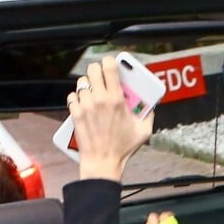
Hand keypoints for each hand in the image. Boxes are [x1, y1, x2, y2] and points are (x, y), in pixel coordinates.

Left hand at [68, 56, 154, 181]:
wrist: (102, 163)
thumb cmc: (123, 149)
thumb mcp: (143, 131)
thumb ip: (149, 114)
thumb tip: (150, 104)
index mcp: (117, 99)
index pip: (109, 67)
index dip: (109, 61)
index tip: (111, 64)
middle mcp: (99, 99)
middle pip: (92, 69)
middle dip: (97, 70)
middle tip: (101, 77)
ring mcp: (85, 106)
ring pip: (81, 82)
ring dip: (87, 85)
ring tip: (93, 93)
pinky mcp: (75, 114)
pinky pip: (72, 96)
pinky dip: (77, 97)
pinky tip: (84, 103)